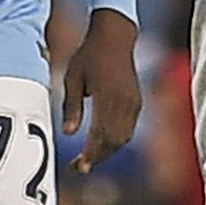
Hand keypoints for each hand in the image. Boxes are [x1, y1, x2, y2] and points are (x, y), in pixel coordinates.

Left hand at [63, 9, 141, 173]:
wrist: (114, 36)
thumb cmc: (89, 55)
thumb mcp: (73, 78)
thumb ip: (72, 106)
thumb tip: (68, 134)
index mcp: (108, 95)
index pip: (100, 133)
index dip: (90, 153)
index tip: (79, 167)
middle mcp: (124, 101)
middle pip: (113, 141)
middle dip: (97, 157)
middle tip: (78, 168)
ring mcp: (133, 102)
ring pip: (123, 137)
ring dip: (106, 152)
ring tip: (87, 159)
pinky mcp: (136, 102)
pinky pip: (128, 129)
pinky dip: (115, 141)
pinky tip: (100, 144)